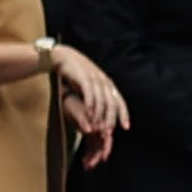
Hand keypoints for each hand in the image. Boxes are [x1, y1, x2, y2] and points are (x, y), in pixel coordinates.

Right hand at [50, 45, 125, 163]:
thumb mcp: (91, 86)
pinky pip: (89, 94)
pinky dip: (90, 105)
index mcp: (108, 84)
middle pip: (112, 103)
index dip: (124, 114)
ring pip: (101, 101)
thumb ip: (98, 97)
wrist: (64, 57)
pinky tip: (89, 115)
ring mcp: (95, 79)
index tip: (126, 127)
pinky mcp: (84, 78)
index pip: (120, 101)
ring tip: (98, 128)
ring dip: (100, 116)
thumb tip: (102, 113)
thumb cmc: (77, 74)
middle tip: (109, 133)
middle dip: (111, 119)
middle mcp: (104, 82)